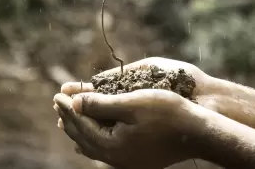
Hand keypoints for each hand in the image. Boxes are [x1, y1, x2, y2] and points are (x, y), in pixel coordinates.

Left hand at [53, 57, 211, 168]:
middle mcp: (115, 158)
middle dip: (69, 117)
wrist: (197, 133)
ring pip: (91, 145)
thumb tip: (74, 102)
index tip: (57, 93)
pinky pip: (103, 151)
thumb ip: (100, 104)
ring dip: (78, 128)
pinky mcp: (134, 160)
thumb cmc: (168, 113)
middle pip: (82, 136)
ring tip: (67, 116)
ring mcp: (125, 162)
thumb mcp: (132, 103)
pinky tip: (88, 135)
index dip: (68, 107)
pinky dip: (91, 138)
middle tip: (58, 101)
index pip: (81, 124)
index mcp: (112, 144)